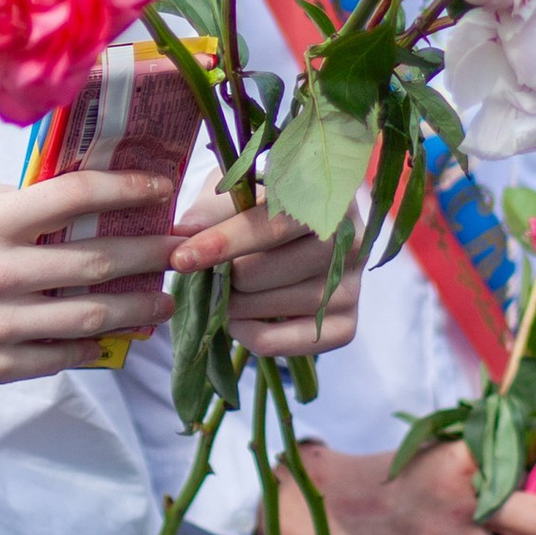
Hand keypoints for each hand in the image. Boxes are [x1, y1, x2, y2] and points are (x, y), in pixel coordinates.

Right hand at [0, 170, 182, 396]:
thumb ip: (16, 198)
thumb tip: (82, 194)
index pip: (73, 196)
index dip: (127, 190)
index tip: (162, 190)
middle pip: (97, 260)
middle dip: (152, 253)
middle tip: (185, 249)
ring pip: (91, 314)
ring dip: (139, 307)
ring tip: (166, 299)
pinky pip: (63, 354)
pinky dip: (98, 344)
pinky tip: (122, 334)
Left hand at [168, 186, 360, 358]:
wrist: (306, 233)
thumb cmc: (266, 205)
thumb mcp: (241, 192)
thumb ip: (214, 208)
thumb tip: (185, 231)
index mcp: (328, 196)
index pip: (272, 225)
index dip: (224, 242)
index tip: (181, 258)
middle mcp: (352, 241)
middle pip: (266, 272)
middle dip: (225, 276)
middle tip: (212, 272)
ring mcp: (354, 287)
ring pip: (271, 307)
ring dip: (233, 304)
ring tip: (226, 291)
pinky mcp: (347, 325)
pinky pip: (283, 342)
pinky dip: (248, 334)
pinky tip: (240, 319)